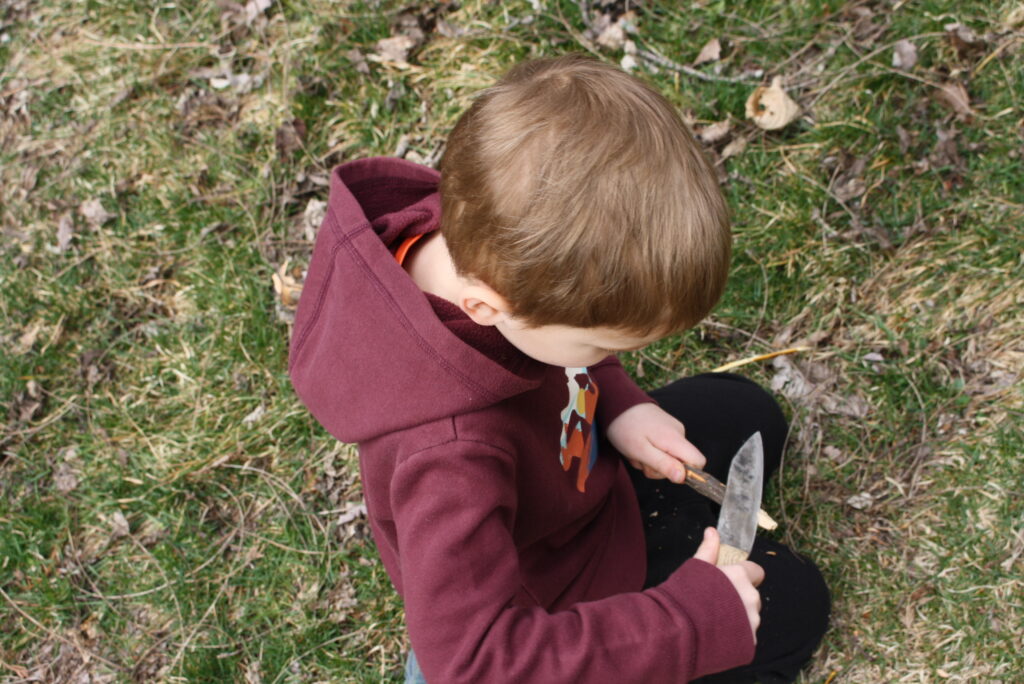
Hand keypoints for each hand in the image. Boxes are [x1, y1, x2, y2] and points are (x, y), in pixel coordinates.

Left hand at [605, 403, 705, 483]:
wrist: (617, 403)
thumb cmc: (625, 428)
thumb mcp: (640, 451)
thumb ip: (662, 464)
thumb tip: (682, 478)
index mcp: (675, 439)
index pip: (699, 462)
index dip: (686, 473)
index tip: (663, 470)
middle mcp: (679, 433)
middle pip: (681, 464)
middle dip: (659, 468)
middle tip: (640, 458)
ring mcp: (673, 430)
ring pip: (669, 458)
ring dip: (651, 460)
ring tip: (636, 450)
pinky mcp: (666, 429)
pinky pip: (664, 449)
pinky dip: (650, 452)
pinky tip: (638, 445)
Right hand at [694, 527, 763, 642]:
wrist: (678, 632)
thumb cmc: (684, 597)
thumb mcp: (694, 568)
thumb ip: (708, 550)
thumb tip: (712, 531)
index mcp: (740, 577)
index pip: (755, 572)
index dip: (743, 576)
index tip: (729, 582)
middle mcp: (751, 598)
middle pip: (752, 596)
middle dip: (739, 599)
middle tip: (715, 604)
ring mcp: (752, 622)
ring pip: (750, 617)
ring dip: (738, 618)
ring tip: (713, 622)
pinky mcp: (750, 642)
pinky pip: (746, 636)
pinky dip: (735, 635)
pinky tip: (716, 635)